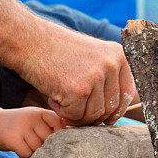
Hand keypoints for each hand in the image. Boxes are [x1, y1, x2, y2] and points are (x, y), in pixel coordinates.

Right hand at [0, 97, 65, 157]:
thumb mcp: (35, 119)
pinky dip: (23, 155)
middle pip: (48, 140)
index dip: (60, 134)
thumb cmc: (19, 124)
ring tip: (24, 143)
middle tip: (34, 143)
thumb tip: (69, 140)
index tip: (57, 141)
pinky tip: (18, 147)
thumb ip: (50, 126)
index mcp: (40, 112)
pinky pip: (26, 154)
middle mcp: (31, 118)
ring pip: (37, 148)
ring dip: (33, 151)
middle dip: (44, 146)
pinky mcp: (11, 138)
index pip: (59, 123)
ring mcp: (21, 127)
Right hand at [21, 21, 136, 125]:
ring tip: (61, 100)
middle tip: (74, 108)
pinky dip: (63, 113)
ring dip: (77, 115)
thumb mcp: (92, 56)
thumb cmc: (57, 51)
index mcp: (119, 55)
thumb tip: (116, 113)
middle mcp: (111, 64)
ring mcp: (95, 76)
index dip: (114, 110)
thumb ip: (108, 77)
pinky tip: (53, 98)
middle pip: (111, 108)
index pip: (127, 94)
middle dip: (93, 115)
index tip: (101, 116)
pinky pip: (76, 116)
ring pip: (94, 115)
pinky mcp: (78, 90)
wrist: (29, 40)